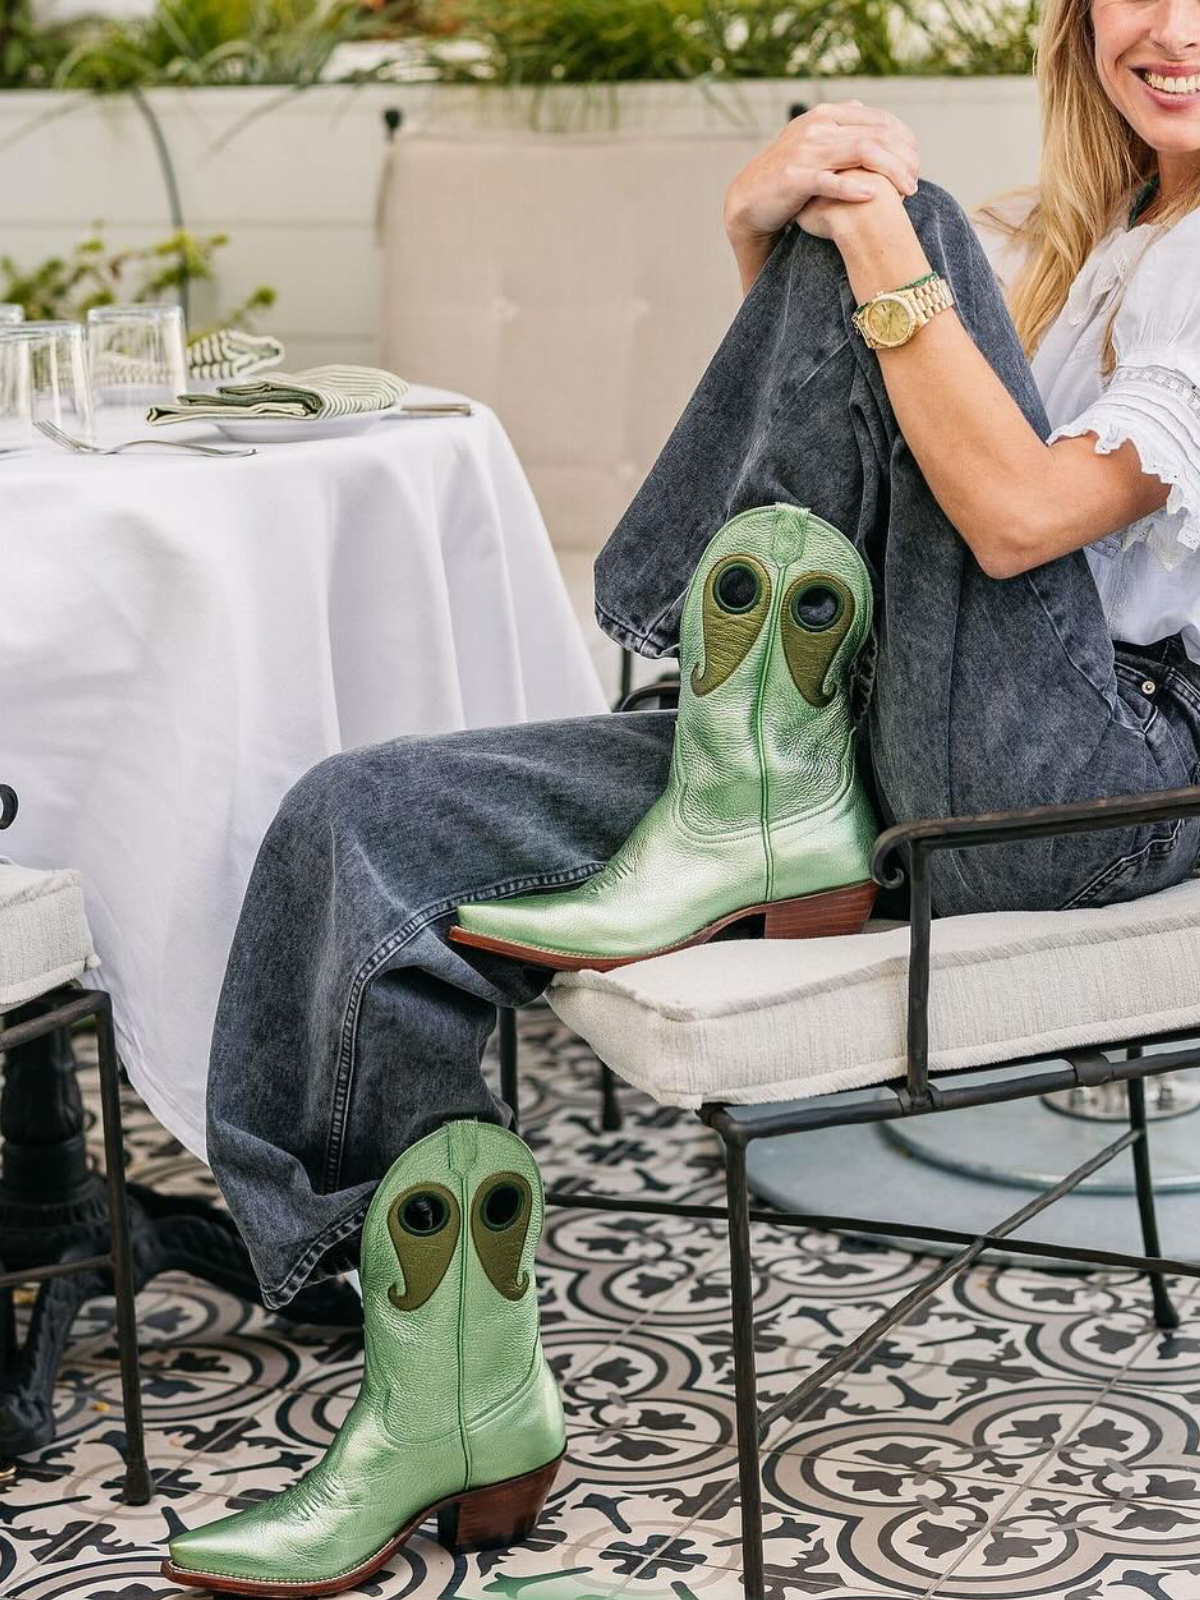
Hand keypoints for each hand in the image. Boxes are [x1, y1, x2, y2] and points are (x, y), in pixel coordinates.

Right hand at [723, 99, 919, 248]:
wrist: (749, 199)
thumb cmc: (787, 174)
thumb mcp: (813, 141)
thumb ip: (839, 126)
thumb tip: (865, 113)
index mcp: (826, 114)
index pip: (879, 120)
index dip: (904, 140)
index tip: (916, 161)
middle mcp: (817, 127)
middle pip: (876, 135)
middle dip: (903, 158)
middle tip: (916, 179)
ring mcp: (806, 151)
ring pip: (862, 153)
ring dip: (891, 172)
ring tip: (908, 190)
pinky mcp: (795, 178)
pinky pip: (831, 181)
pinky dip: (854, 188)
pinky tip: (874, 196)